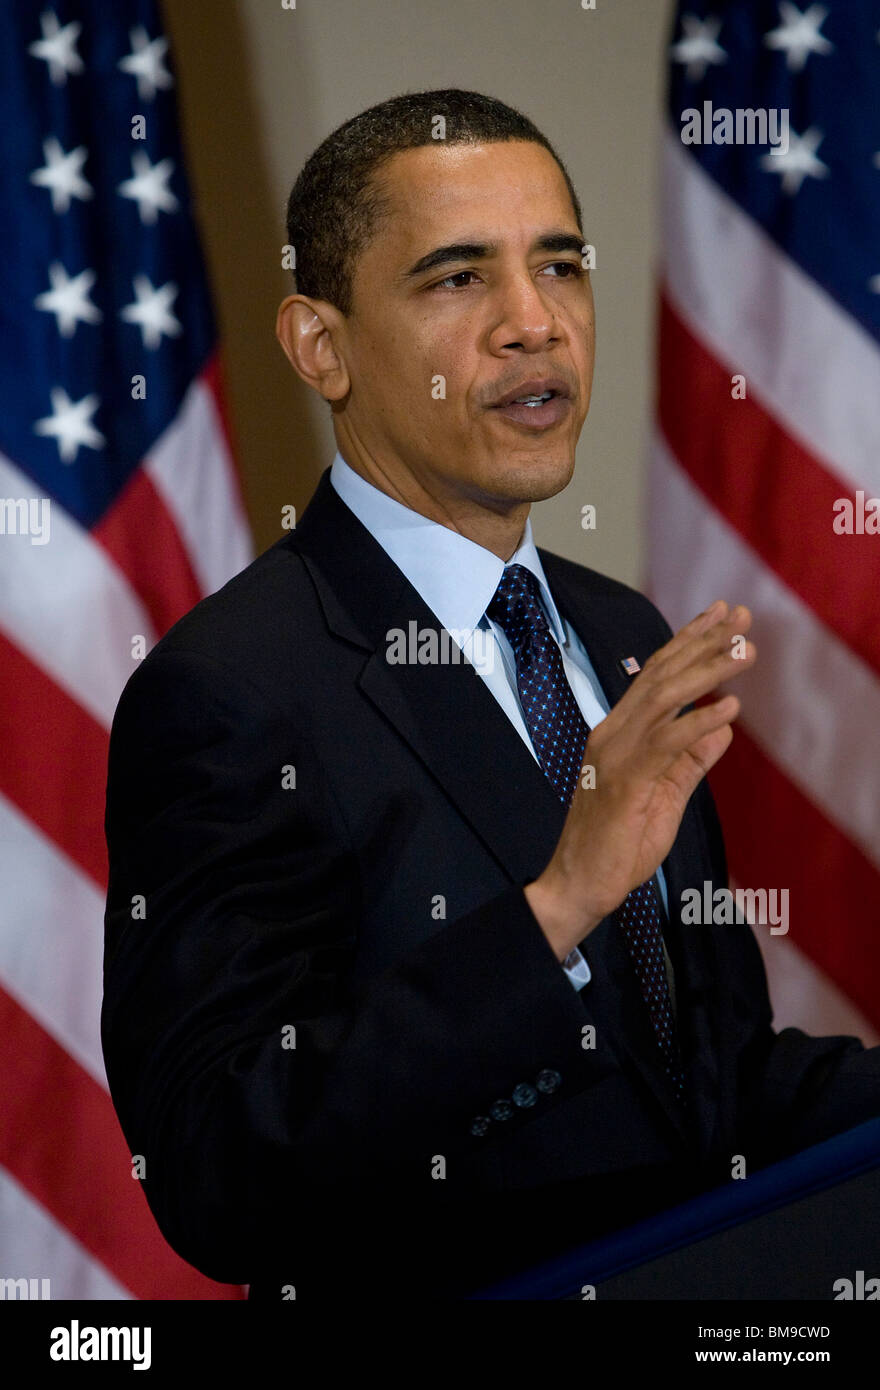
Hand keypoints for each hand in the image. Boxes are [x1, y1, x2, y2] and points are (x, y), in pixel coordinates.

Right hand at [525, 600, 755, 961]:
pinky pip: (667, 742)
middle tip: (741, 616)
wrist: (580, 884)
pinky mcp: (624, 779)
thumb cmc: (619, 845)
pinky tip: (731, 708)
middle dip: (704, 641)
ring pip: (665, 697)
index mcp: (620, 732)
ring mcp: (615, 753)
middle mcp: (614, 732)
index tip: (722, 616)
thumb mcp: (666, 795)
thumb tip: (722, 726)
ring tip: (746, 651)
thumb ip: (692, 760)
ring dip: (709, 670)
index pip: (657, 675)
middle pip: (662, 673)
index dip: (689, 642)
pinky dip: (700, 722)